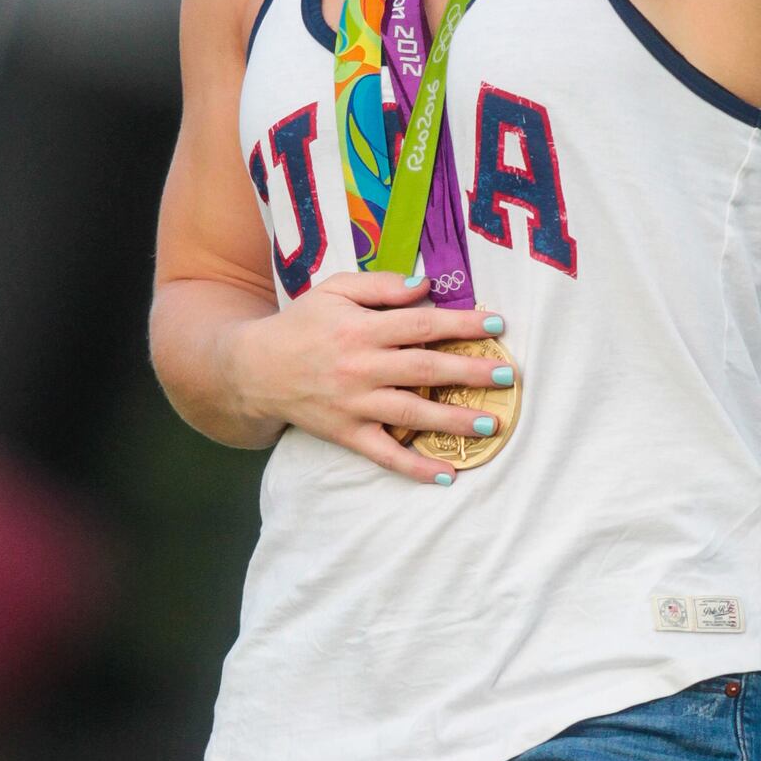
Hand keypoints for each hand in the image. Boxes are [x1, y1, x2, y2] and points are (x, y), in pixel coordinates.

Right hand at [230, 268, 506, 483]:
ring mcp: (354, 405)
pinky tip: (447, 474)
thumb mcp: (335, 289)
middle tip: (506, 375)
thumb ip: (381, 286)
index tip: (497, 324)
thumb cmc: (302, 322)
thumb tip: (427, 287)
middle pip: (424, 369)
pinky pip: (385, 455)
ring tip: (492, 424)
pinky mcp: (346, 434)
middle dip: (469, 372)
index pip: (421, 324)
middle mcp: (361, 368)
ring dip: (454, 420)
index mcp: (361, 329)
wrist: (255, 368)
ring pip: (412, 414)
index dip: (461, 324)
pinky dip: (416, 467)